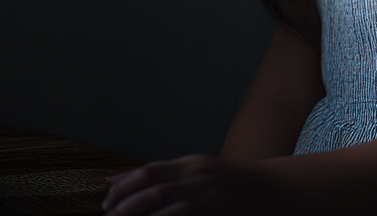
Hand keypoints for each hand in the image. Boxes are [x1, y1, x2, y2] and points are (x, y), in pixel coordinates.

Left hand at [102, 155, 283, 214]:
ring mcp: (207, 196)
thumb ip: (164, 176)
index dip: (124, 186)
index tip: (107, 202)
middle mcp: (197, 177)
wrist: (270, 191)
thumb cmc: (229, 186)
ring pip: (165, 206)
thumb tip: (117, 180)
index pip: (149, 171)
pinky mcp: (214, 213)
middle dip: (127, 205)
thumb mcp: (198, 173)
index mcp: (190, 165)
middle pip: (153, 188)